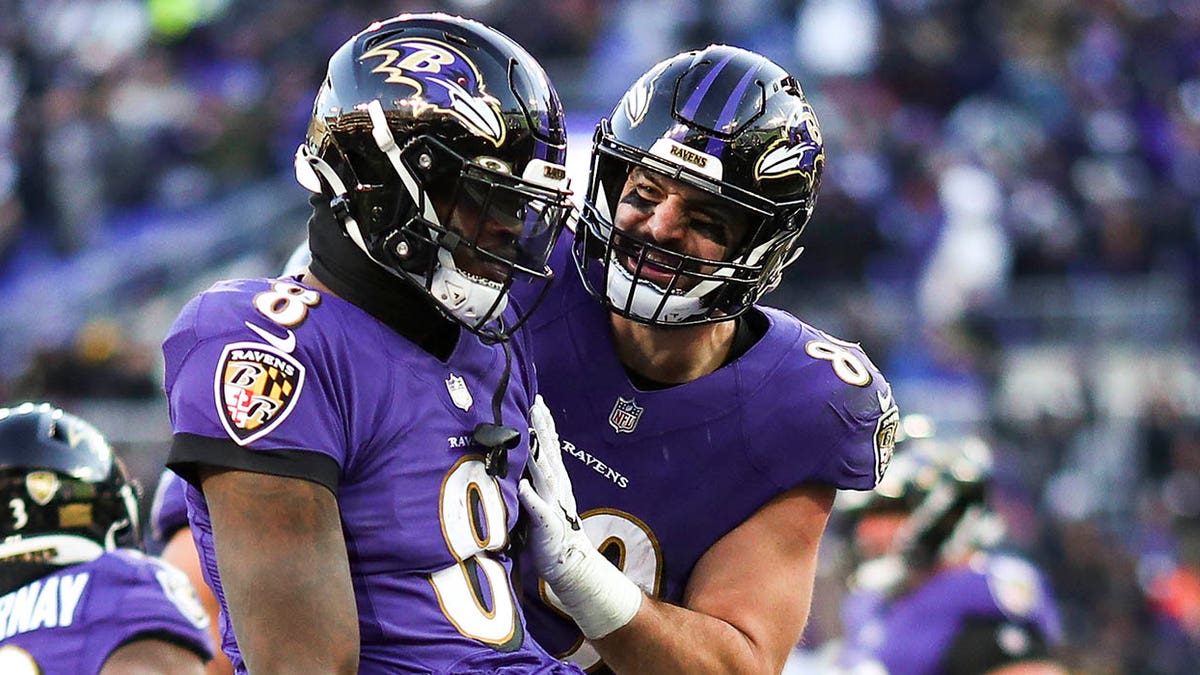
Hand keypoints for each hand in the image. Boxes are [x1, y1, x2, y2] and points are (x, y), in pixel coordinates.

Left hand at [519, 395, 642, 639]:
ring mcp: (552, 504)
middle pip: (548, 452)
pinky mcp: (547, 524)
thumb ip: (535, 481)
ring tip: (530, 433)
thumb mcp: (543, 501)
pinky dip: (531, 496)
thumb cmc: (552, 533)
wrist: (571, 564)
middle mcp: (556, 488)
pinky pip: (538, 508)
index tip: (538, 401)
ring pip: (544, 473)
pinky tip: (523, 486)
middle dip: (542, 428)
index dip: (543, 424)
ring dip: (538, 453)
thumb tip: (522, 461)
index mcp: (554, 482)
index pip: (548, 447)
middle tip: (536, 403)